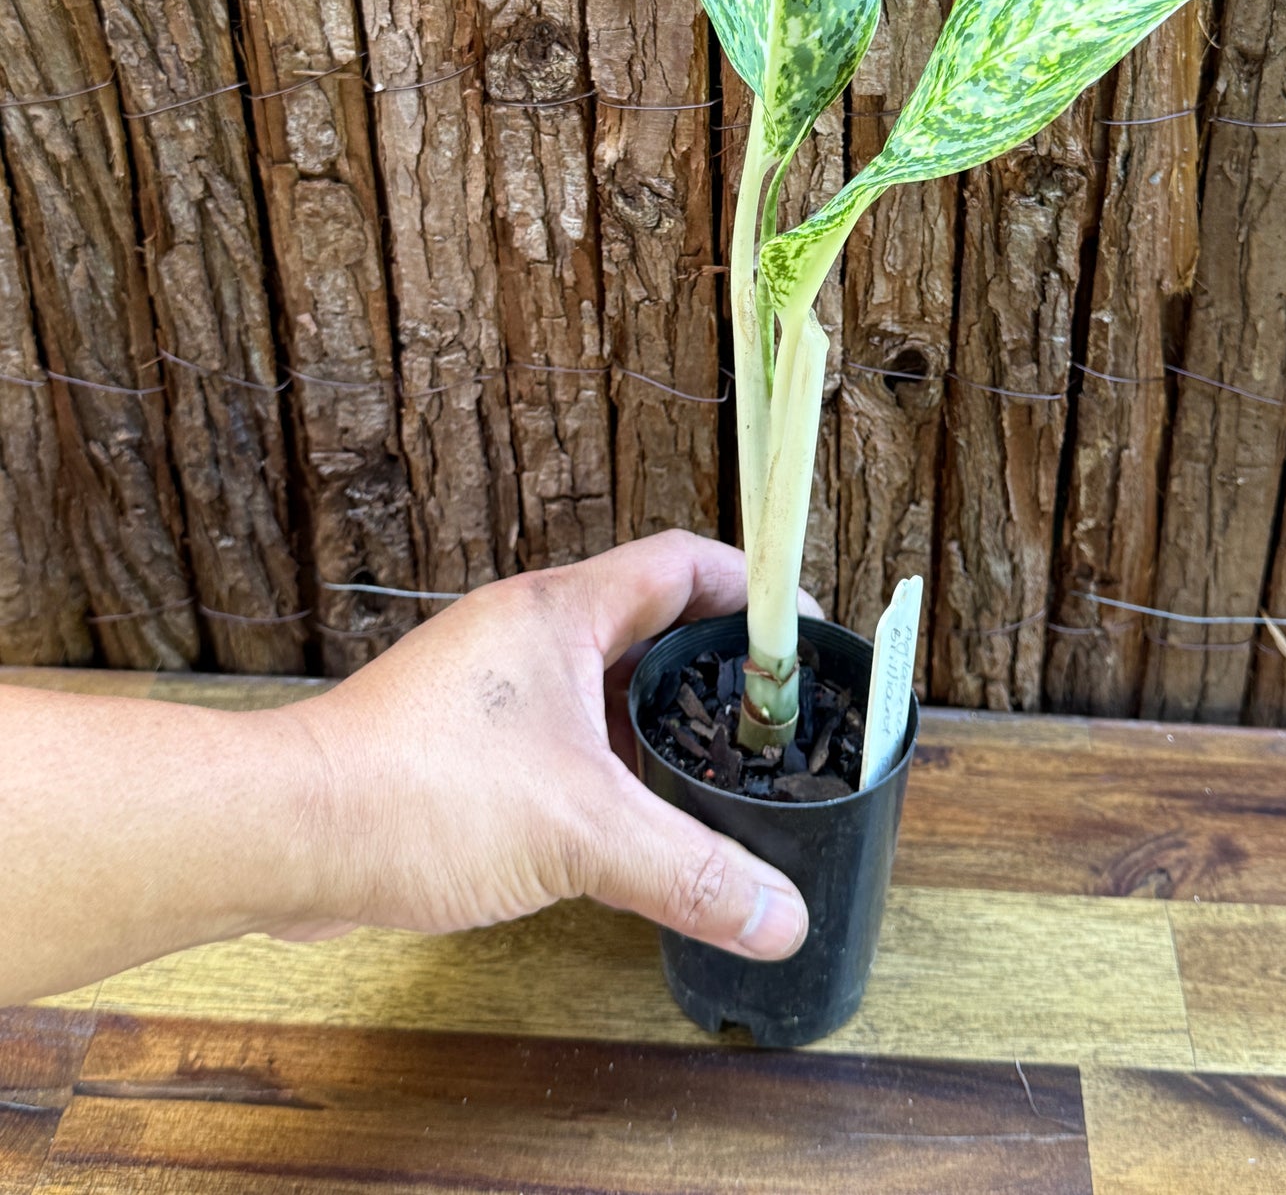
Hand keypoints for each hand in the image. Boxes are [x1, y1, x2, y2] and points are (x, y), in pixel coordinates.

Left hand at [280, 531, 812, 960]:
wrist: (285, 835)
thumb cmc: (417, 794)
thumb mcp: (582, 833)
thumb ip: (692, 872)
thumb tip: (782, 917)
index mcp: (561, 612)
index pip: (682, 564)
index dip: (752, 590)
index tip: (804, 637)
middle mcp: (525, 634)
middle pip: (648, 623)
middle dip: (715, 669)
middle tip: (774, 721)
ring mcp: (489, 688)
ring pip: (600, 686)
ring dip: (657, 723)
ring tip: (717, 776)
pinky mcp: (459, 742)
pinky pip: (558, 738)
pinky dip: (605, 769)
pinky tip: (630, 826)